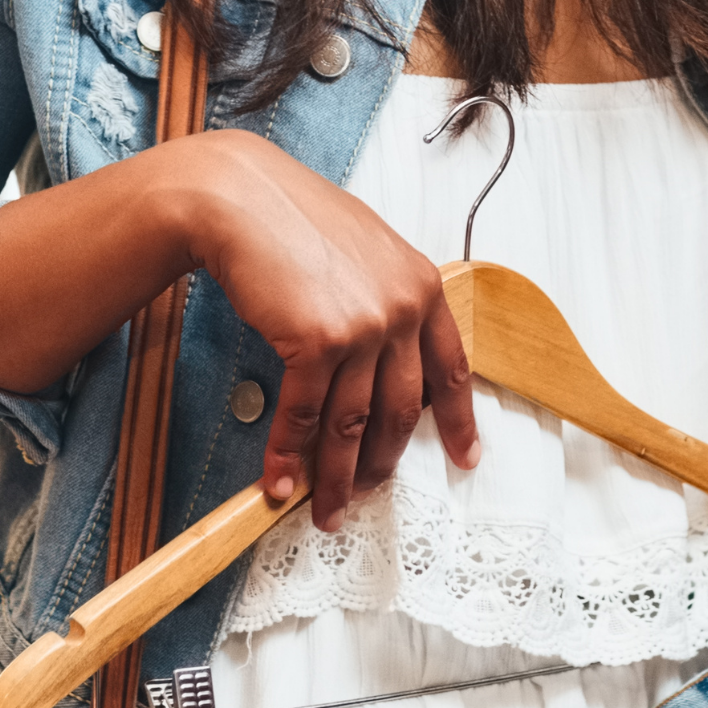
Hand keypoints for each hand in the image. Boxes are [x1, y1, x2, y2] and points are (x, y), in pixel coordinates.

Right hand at [173, 129, 481, 527]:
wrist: (242, 197)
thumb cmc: (296, 219)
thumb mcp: (366, 250)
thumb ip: (386, 298)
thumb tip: (384, 359)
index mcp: (423, 288)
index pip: (452, 370)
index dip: (458, 421)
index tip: (465, 458)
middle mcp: (402, 310)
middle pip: (401, 411)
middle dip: (381, 463)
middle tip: (364, 495)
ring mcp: (363, 327)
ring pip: (353, 424)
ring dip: (336, 476)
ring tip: (326, 509)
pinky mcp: (317, 341)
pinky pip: (305, 415)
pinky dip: (289, 455)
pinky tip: (279, 481)